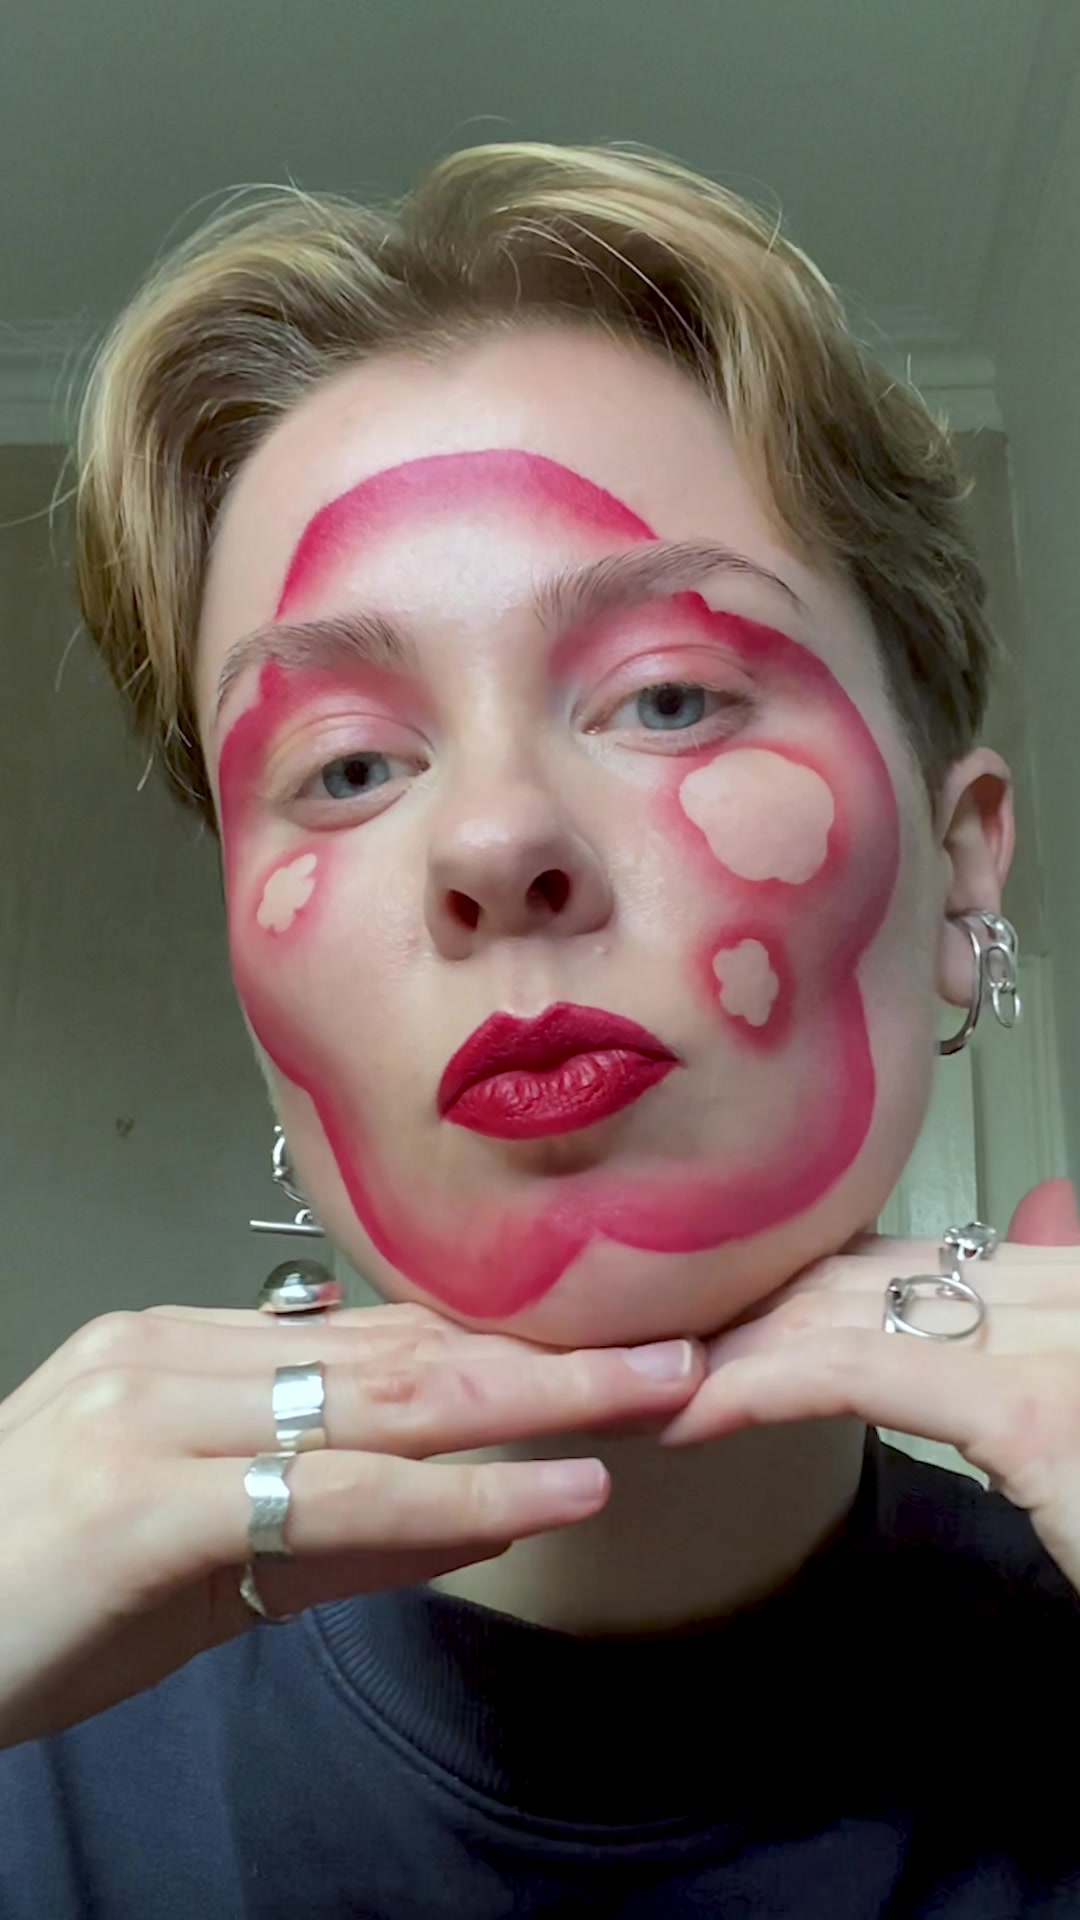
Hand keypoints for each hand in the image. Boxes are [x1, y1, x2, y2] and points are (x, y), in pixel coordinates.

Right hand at [0, 1301, 701, 1747]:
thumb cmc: (35, 1605)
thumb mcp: (198, 1564)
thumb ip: (332, 1534)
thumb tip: (477, 1520)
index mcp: (177, 1348)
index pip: (375, 1338)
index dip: (498, 1341)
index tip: (601, 1347)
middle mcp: (170, 1354)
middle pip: (400, 1348)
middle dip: (547, 1353)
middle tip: (672, 1350)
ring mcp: (156, 1413)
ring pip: (385, 1399)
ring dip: (537, 1402)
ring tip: (654, 1398)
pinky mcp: (147, 1497)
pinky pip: (335, 1492)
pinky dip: (458, 1492)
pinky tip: (551, 1493)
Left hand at [662, 1179, 1079, 1593]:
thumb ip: (1050, 1309)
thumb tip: (1042, 1205)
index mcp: (1070, 1286)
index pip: (899, 1260)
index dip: (790, 1280)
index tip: (710, 1316)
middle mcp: (1058, 1289)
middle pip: (857, 1278)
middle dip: (741, 1309)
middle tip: (645, 1341)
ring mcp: (1045, 1344)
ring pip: (844, 1316)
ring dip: (731, 1347)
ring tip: (645, 1379)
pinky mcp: (1028, 1416)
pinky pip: (860, 1378)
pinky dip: (763, 1389)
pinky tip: (694, 1411)